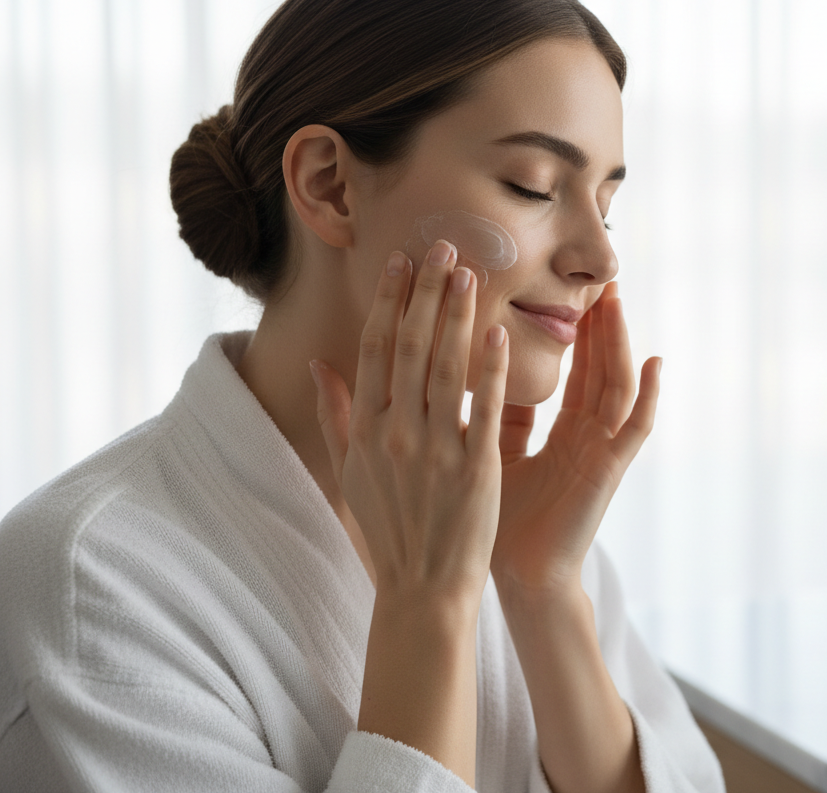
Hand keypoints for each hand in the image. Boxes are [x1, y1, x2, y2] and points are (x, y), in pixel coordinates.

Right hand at [310, 243, 509, 602]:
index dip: (391, 302)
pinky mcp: (474, 467)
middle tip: (445, 246)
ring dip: (458, 314)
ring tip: (470, 273)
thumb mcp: (350, 472)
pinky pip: (483, 407)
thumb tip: (317, 364)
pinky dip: (489, 368)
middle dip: (427, 292)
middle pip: (411, 346)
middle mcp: (394, 433)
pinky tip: (498, 331)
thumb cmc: (388, 530)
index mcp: (364, 431)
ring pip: (445, 366)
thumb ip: (334, 415)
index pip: (375, 350)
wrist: (421, 590)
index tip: (403, 263)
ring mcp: (434, 449)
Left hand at [492, 281, 659, 597]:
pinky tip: (654, 362)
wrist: (518, 580)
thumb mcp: (491, 455)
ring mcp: (602, 452)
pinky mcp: (610, 471)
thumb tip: (473, 370)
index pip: (572, 372)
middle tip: (599, 279)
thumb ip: (493, 414)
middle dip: (599, 326)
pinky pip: (635, 428)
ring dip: (619, 344)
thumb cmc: (501, 525)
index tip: (569, 292)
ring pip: (616, 386)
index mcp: (561, 434)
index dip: (574, 334)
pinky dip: (647, 395)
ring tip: (617, 301)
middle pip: (598, 369)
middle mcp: (586, 438)